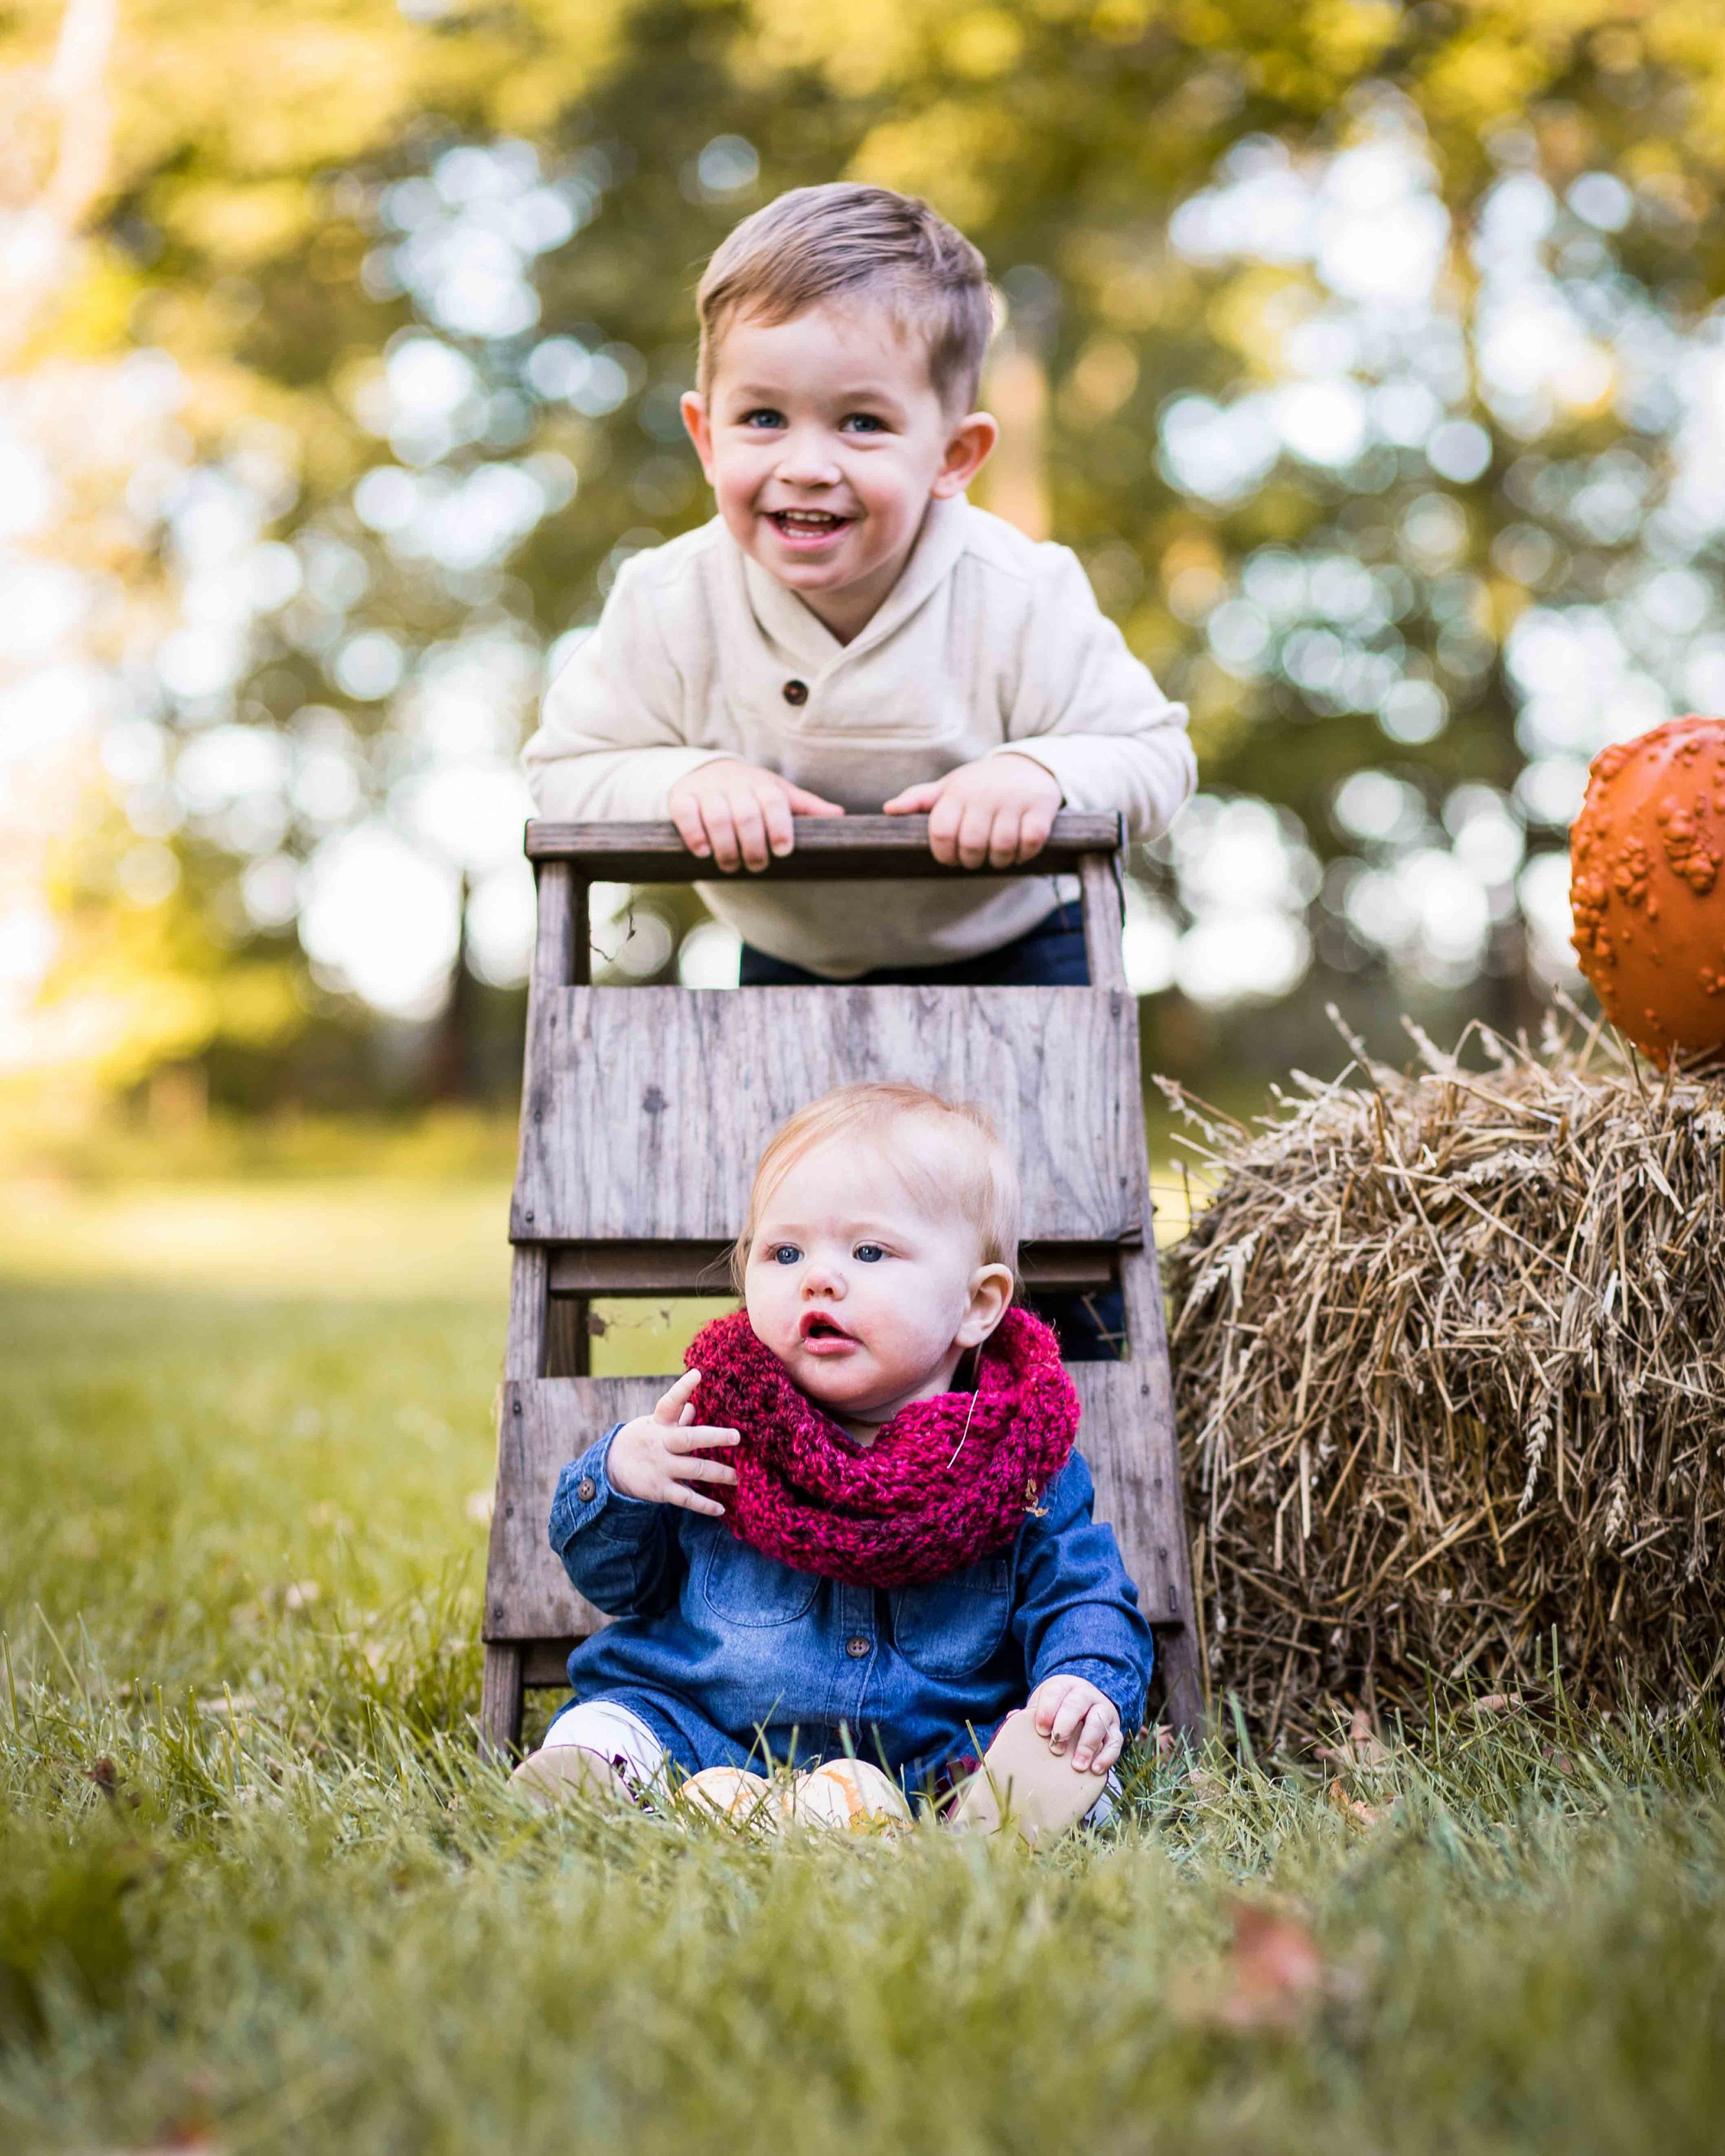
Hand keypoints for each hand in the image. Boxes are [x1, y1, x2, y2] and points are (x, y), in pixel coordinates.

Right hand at [606, 1370, 740, 1516]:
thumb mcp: (654, 1424)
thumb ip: (676, 1416)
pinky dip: (704, 1505)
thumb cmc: (641, 1440)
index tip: (697, 1374)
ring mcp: (661, 1468)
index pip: (670, 1402)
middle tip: (737, 1437)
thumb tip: (694, 1405)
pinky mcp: (661, 1490)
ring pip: (694, 1470)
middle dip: (714, 1437)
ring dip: (719, 1474)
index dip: (682, 1388)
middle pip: (689, 1439)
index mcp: (659, 1423)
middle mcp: (661, 1444)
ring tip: (737, 1477)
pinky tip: (721, 1509)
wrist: (610, 1469)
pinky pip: (686, 1499)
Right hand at [668, 760, 843, 871]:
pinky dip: (694, 835)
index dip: (779, 826)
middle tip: (756, 867)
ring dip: (725, 847)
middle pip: (746, 814)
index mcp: (762, 784)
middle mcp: (735, 784)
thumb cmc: (750, 790)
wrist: (707, 770)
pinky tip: (703, 852)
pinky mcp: (681, 797)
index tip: (783, 851)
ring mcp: (707, 790)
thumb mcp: (779, 793)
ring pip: (716, 817)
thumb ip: (806, 806)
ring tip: (730, 866)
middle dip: (753, 846)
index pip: (773, 801)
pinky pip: (685, 814)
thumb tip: (839, 815)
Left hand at [881, 753, 1061, 869]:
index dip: (945, 854)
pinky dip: (1024, 854)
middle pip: (972, 845)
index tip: (951, 857)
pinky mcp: (1040, 807)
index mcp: (958, 791)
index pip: (942, 832)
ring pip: (1002, 847)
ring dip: (999, 861)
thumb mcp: (949, 786)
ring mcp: (1014, 800)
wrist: (1029, 764)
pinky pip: (1030, 842)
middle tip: (975, 858)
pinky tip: (1019, 851)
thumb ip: (919, 799)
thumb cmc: (980, 783)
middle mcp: (985, 794)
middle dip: (971, 861)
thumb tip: (889, 810)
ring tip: (997, 856)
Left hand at [1028, 1674, 1122, 1774]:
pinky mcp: (1115, 1728)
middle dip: (1065, 1726)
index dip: (1047, 1711)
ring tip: (1077, 1765)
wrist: (1084, 1701)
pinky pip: (1115, 1741)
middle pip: (1077, 1704)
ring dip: (1087, 1744)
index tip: (1040, 1730)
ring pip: (1098, 1722)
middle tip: (1055, 1748)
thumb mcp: (1043, 1704)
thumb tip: (1012, 1719)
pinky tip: (1095, 1769)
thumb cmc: (1057, 1707)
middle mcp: (1086, 1694)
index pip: (1055, 1693)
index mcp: (1064, 1686)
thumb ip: (1030, 1713)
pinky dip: (1107, 1756)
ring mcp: (1103, 1710)